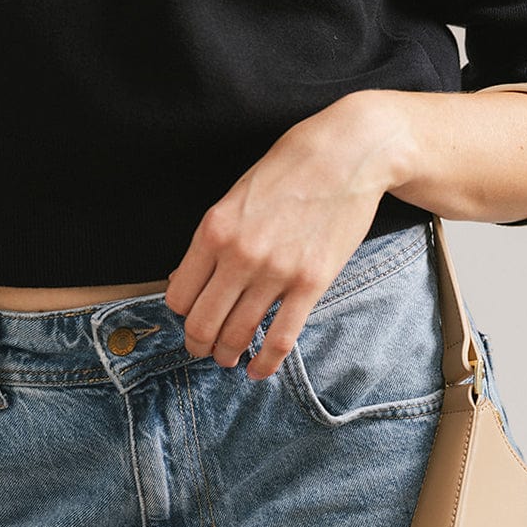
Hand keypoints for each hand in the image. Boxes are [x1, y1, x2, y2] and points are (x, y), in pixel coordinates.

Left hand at [164, 91, 414, 380]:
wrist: (346, 154)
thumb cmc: (290, 169)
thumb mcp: (237, 196)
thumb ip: (212, 238)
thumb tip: (186, 278)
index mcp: (213, 230)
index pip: (179, 295)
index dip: (182, 315)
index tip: (191, 318)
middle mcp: (239, 255)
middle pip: (204, 323)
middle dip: (199, 344)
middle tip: (204, 351)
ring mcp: (276, 272)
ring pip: (238, 334)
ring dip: (228, 354)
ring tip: (230, 359)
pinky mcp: (311, 283)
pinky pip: (281, 337)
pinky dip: (266, 362)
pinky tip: (258, 371)